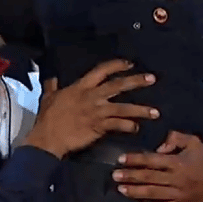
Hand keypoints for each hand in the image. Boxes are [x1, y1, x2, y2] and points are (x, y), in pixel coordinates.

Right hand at [24, 59, 158, 158]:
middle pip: (118, 85)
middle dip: (136, 81)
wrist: (47, 138)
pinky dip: (128, 126)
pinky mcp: (98, 126)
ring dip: (140, 109)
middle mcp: (91, 96)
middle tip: (152, 78)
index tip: (130, 63)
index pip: (101, 70)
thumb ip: (52, 86)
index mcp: (81, 87)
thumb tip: (51, 77)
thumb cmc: (48, 118)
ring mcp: (96, 111)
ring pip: (123, 107)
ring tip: (155, 112)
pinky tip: (136, 128)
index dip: (117, 65)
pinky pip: (118, 125)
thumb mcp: (48, 98)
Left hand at [113, 131, 202, 201]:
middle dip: (130, 177)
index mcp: (178, 163)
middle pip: (149, 178)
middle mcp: (176, 180)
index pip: (152, 161)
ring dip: (134, 192)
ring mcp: (177, 196)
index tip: (121, 159)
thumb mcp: (195, 143)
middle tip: (114, 175)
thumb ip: (176, 138)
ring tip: (120, 189)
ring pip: (152, 194)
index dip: (136, 160)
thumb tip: (158, 147)